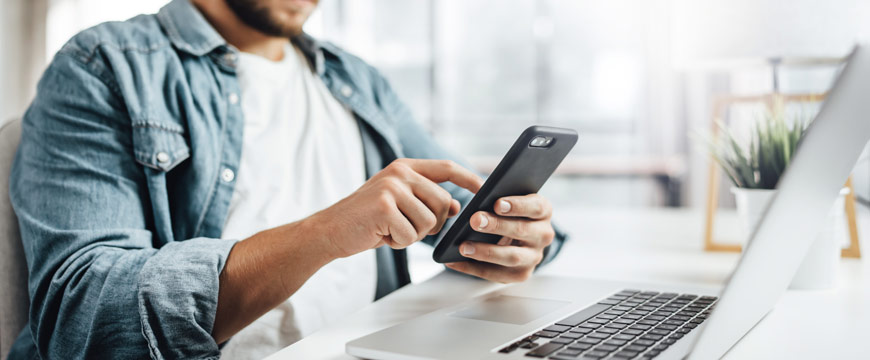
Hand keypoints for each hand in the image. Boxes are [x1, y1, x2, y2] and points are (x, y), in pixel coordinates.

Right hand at [309, 158, 482, 258]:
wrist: (329, 231)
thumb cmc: (367, 220)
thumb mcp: (398, 203)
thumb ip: (425, 199)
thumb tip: (458, 208)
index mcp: (404, 167)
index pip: (446, 168)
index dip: (468, 179)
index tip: (484, 190)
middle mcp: (400, 172)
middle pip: (444, 203)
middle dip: (432, 224)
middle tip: (405, 227)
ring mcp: (391, 187)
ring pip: (429, 222)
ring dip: (412, 235)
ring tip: (389, 230)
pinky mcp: (384, 206)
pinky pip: (410, 234)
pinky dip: (398, 243)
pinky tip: (381, 235)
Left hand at [445, 194, 554, 282]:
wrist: (519, 238)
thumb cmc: (510, 214)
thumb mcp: (511, 202)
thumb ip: (500, 198)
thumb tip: (478, 197)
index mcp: (543, 211)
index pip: (536, 207)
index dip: (517, 205)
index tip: (497, 203)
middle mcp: (543, 235)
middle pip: (521, 230)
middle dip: (496, 226)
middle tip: (475, 221)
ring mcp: (534, 257)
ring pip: (511, 256)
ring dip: (485, 252)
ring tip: (463, 246)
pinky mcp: (521, 274)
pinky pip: (496, 274)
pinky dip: (473, 268)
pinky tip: (455, 261)